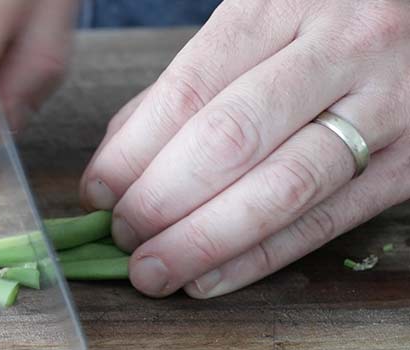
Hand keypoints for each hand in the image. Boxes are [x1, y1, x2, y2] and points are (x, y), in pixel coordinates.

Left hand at [80, 0, 409, 297]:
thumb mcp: (250, 28)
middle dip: (161, 201)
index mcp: (280, 6)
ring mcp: (383, 108)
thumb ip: (185, 89)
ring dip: (203, 241)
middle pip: (231, 141)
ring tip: (154, 268)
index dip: (134, 153)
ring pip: (281, 189)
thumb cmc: (317, 25)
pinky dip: (258, 259)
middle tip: (124, 235)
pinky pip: (326, 223)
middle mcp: (338, 51)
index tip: (98, 192)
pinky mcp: (409, 165)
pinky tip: (210, 277)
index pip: (190, 92)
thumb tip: (120, 160)